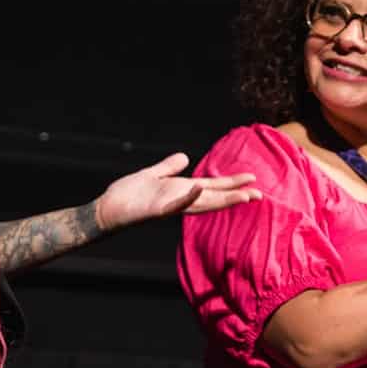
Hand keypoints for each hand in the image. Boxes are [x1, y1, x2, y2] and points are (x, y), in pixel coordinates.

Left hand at [93, 152, 259, 230]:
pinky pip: (174, 205)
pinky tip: (198, 188)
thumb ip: (168, 167)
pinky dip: (187, 198)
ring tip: (243, 195)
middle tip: (259, 194)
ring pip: (201, 204)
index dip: (231, 185)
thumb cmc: (127, 196)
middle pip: (213, 198)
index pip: (211, 187)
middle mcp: (179, 200)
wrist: (107, 210)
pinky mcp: (155, 210)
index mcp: (180, 191)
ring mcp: (169, 206)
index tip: (252, 181)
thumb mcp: (151, 176)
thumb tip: (185, 157)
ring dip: (222, 199)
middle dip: (236, 196)